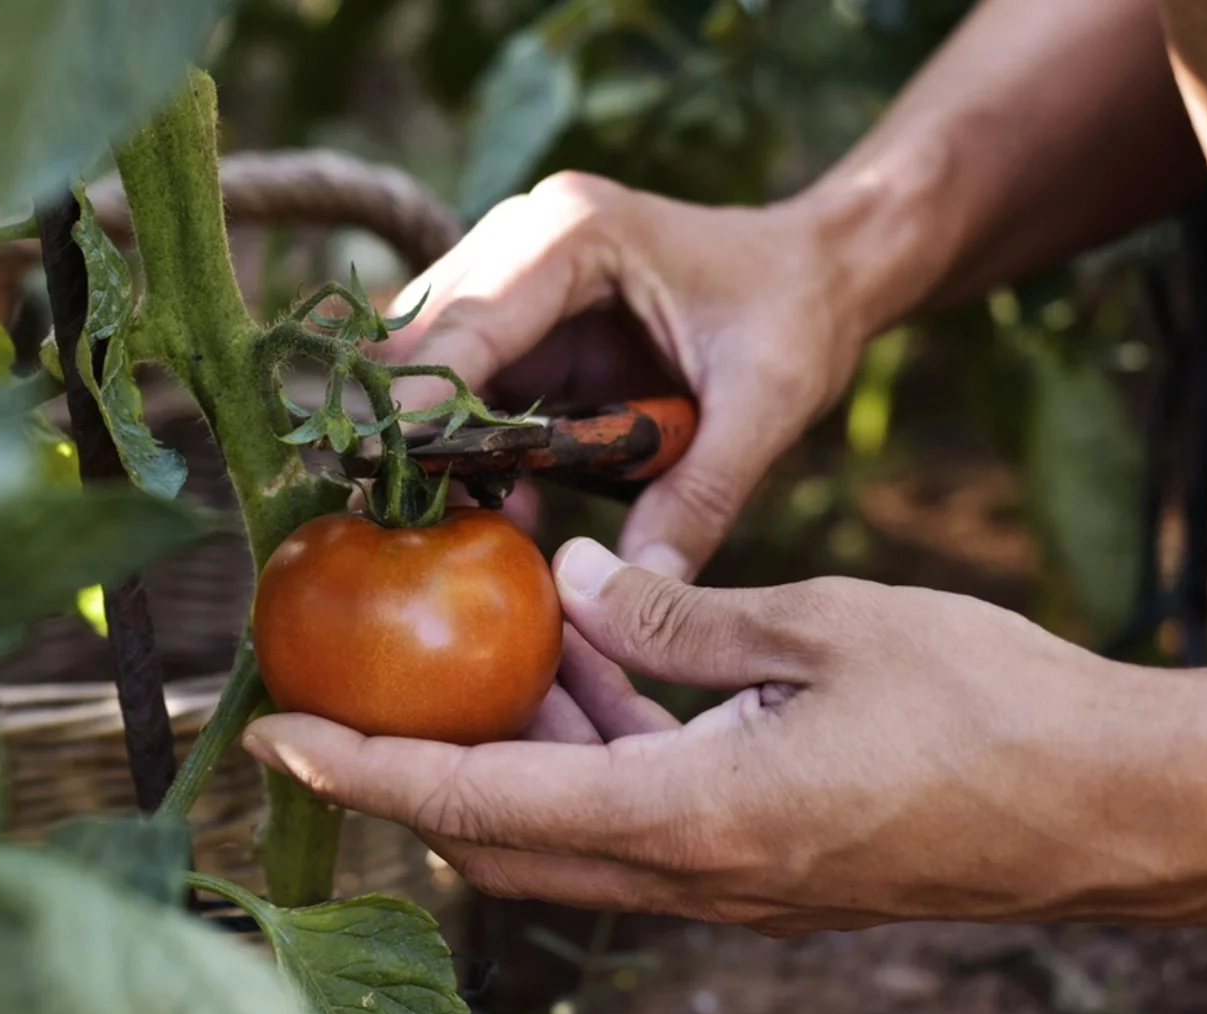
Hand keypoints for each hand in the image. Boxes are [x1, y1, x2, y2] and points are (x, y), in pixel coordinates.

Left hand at [244, 539, 1206, 935]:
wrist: (1115, 808)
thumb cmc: (989, 707)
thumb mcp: (822, 626)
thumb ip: (678, 612)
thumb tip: (568, 580)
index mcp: (693, 818)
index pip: (481, 799)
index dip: (371, 765)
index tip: (284, 732)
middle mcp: (694, 876)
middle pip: (504, 834)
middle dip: (423, 760)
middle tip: (374, 670)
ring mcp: (733, 885)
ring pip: (570, 829)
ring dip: (518, 747)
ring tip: (497, 638)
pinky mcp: (767, 869)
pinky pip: (639, 820)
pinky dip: (594, 752)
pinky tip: (600, 662)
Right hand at [380, 173, 876, 579]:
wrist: (820, 268)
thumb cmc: (797, 314)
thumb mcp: (765, 406)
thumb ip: (702, 495)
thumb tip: (644, 585)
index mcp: (576, 234)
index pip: (465, 324)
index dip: (421, 405)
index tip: (386, 480)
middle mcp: (524, 238)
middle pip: (417, 336)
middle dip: (406, 427)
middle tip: (403, 517)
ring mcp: (511, 273)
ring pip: (421, 360)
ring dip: (429, 440)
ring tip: (446, 520)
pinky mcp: (519, 319)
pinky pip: (459, 384)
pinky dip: (462, 444)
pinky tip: (487, 501)